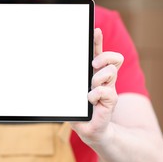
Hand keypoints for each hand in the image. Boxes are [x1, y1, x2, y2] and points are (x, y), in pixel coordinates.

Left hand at [71, 28, 123, 145]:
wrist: (90, 130)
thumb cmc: (79, 109)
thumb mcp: (70, 92)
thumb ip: (66, 80)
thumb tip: (48, 66)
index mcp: (94, 73)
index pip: (99, 52)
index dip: (98, 41)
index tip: (94, 30)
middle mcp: (104, 79)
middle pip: (114, 58)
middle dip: (104, 57)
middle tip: (93, 64)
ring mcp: (109, 89)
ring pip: (111, 72)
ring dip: (98, 78)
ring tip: (89, 88)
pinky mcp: (110, 102)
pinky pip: (107, 92)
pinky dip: (96, 94)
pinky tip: (89, 100)